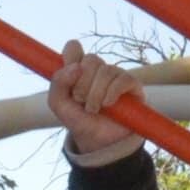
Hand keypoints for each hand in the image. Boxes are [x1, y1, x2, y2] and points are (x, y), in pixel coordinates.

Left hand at [50, 45, 147, 165]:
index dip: (70, 58)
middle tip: (80, 100)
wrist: (97, 141)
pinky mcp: (132, 85)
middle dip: (82, 84)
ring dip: (95, 93)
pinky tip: (108, 104)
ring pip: (106, 70)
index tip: (70, 76)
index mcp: (79, 69)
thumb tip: (76, 67)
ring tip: (93, 109)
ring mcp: (115, 76)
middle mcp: (98, 69)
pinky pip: (123, 79)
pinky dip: (112, 92)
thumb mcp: (58, 104)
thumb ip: (58, 83)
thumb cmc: (78, 119)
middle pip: (90, 59)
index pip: (73, 48)